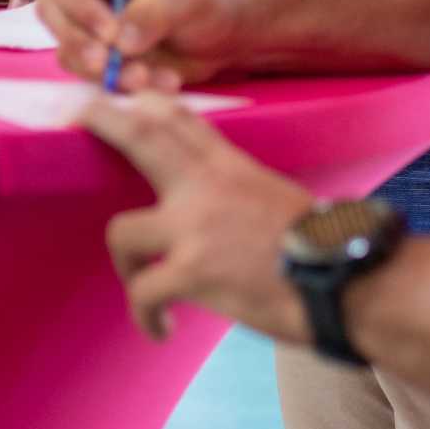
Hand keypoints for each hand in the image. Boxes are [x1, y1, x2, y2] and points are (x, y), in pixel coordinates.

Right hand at [40, 0, 246, 90]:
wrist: (225, 36)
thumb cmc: (208, 2)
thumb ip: (155, 11)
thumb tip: (120, 41)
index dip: (82, 9)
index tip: (111, 35)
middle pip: (52, 14)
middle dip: (77, 44)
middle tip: (106, 65)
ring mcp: (90, 25)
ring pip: (68, 51)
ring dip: (104, 71)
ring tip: (150, 78)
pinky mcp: (99, 56)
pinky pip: (91, 76)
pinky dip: (120, 85)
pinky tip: (162, 83)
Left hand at [82, 95, 315, 343]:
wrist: (350, 282)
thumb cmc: (323, 249)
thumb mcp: (277, 198)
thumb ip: (237, 191)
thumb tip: (216, 206)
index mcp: (232, 167)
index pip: (180, 119)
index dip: (144, 104)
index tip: (120, 99)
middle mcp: (208, 187)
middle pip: (142, 138)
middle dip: (104, 121)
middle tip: (79, 115)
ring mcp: (197, 228)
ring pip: (120, 231)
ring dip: (123, 263)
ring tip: (138, 282)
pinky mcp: (194, 272)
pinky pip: (142, 292)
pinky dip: (144, 316)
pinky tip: (160, 329)